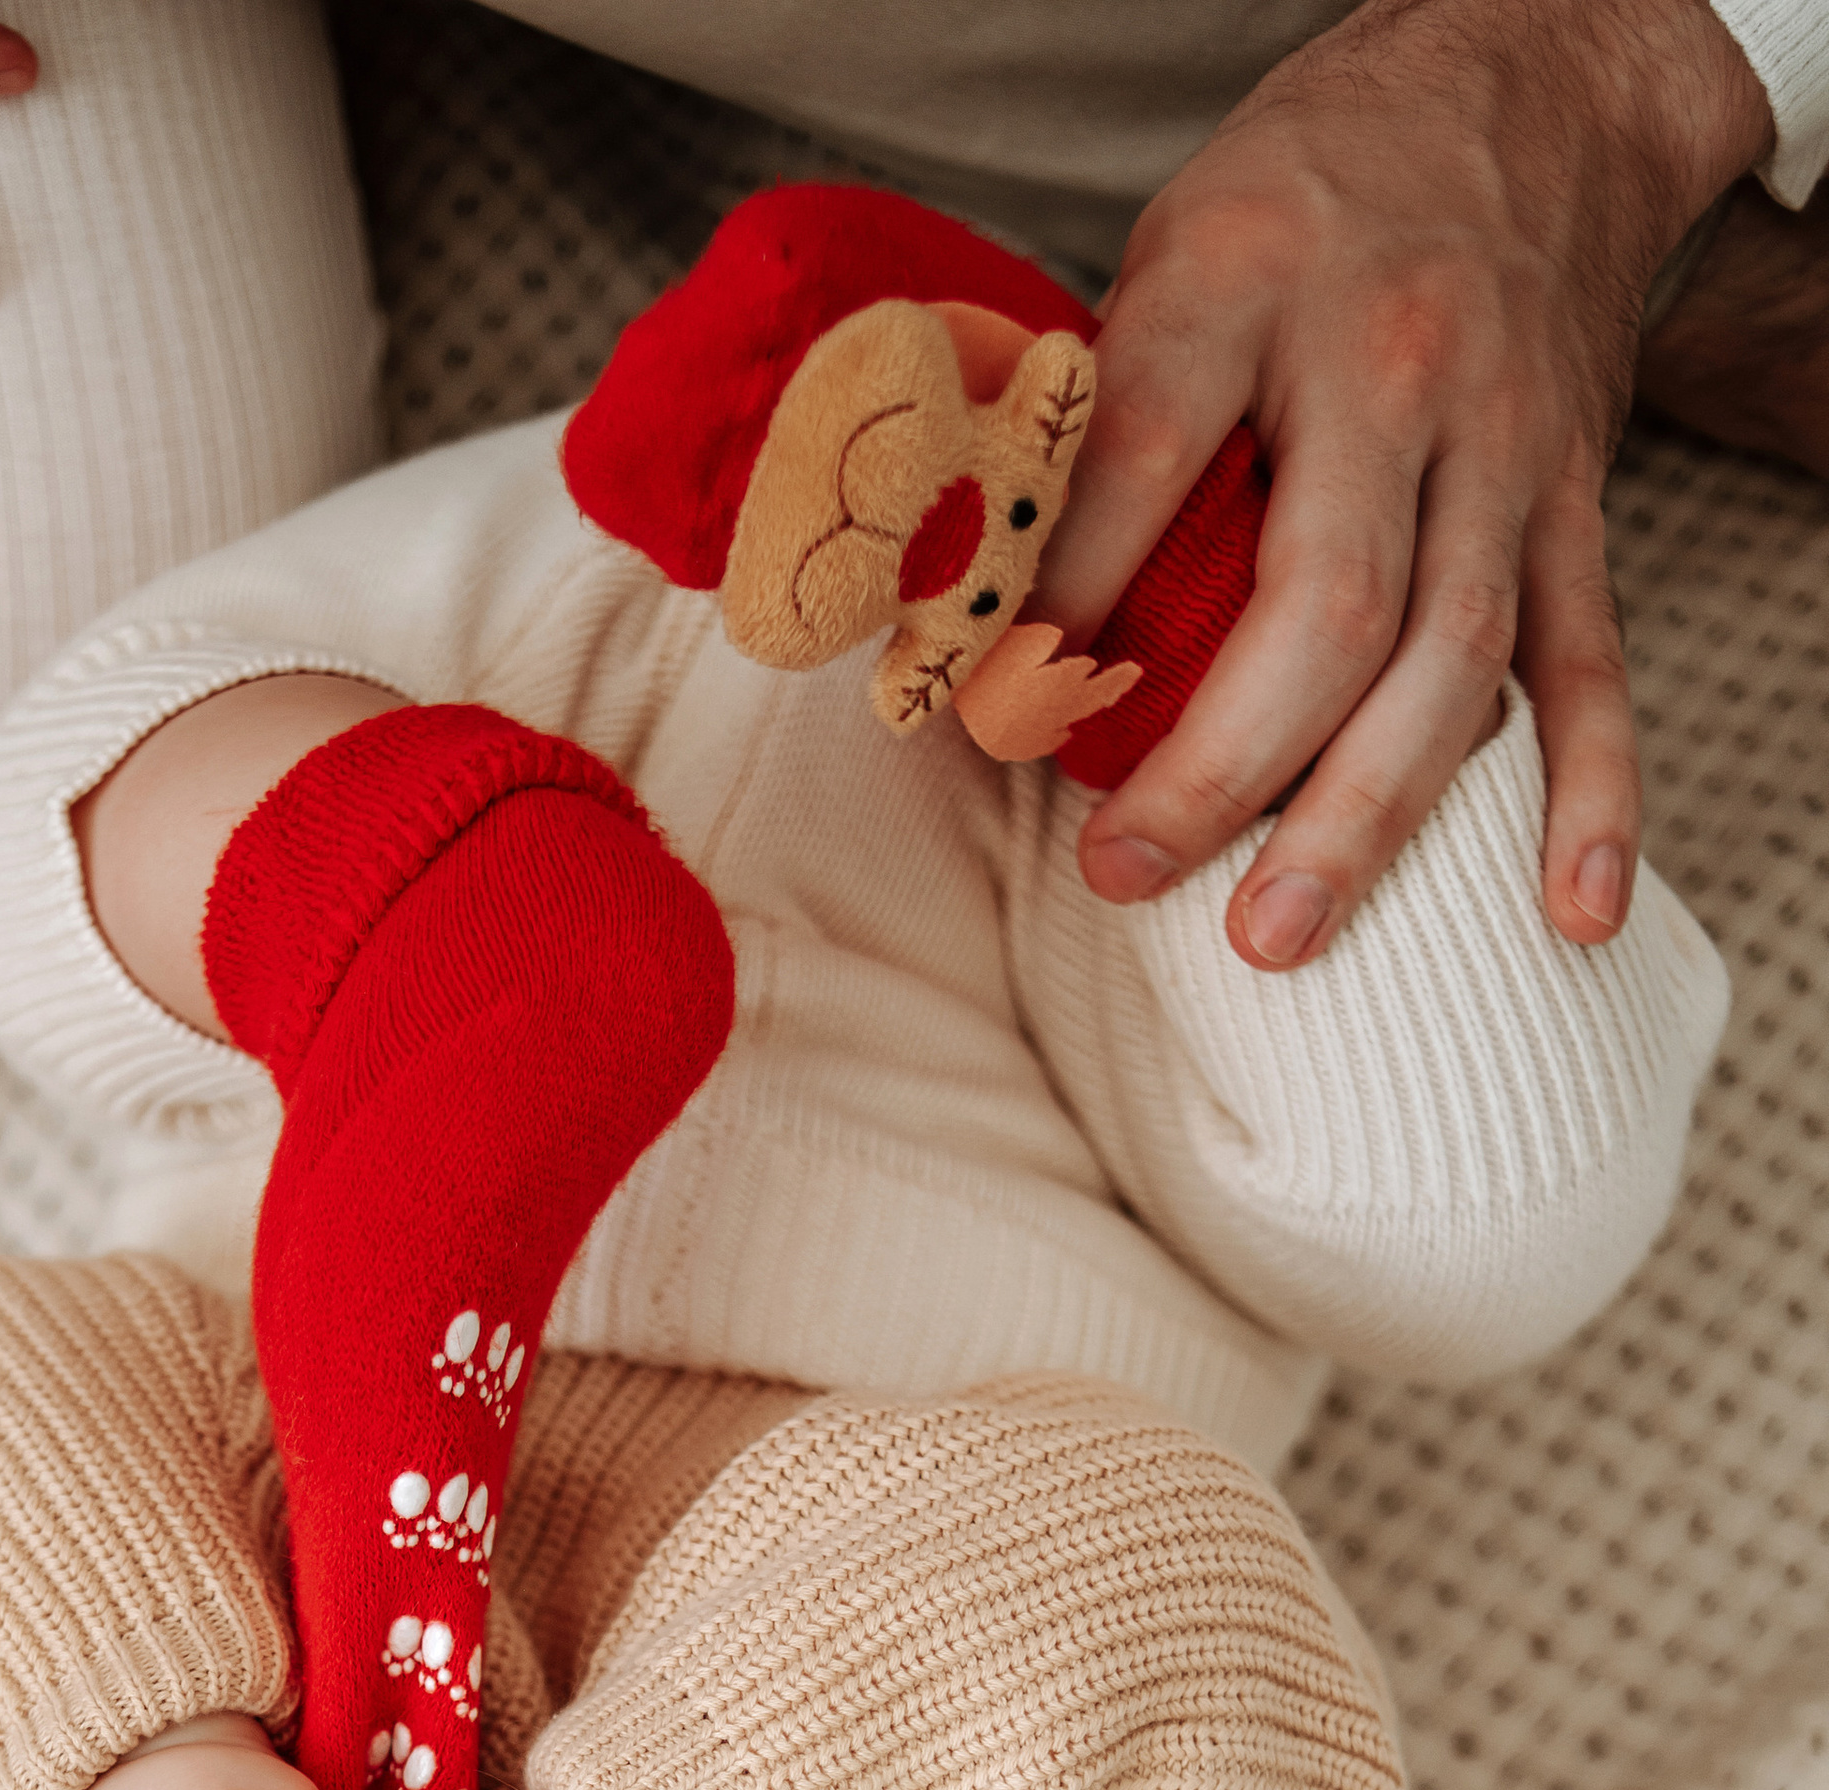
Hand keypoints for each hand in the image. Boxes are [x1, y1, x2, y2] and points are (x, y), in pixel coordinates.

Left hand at [1032, 0, 1770, 967]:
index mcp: (1253, 283)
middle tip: (1127, 872)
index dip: (1065, 595)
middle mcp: (1395, 364)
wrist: (1534, 88)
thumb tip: (960, 610)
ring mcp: (1505, 443)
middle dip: (1222, 764)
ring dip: (1363, 815)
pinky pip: (1590, 663)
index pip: (1147, 455)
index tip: (993, 712)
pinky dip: (1592, 794)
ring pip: (1451, 658)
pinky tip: (1569, 910)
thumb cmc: (1310, 203)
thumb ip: (1085, 420)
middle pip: (1326, 601)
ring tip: (1274, 937)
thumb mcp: (1169, 253)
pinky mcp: (1577, 502)